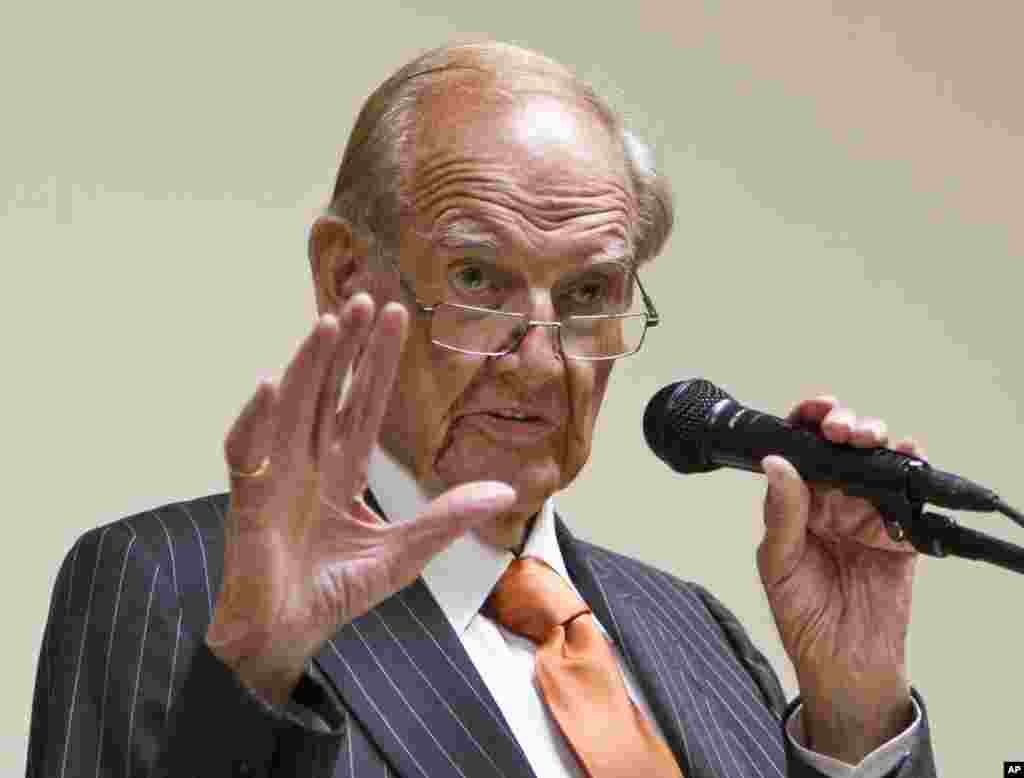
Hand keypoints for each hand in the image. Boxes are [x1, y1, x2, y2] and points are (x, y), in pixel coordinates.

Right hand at [207, 294, 515, 705]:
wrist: (287, 636)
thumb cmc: (336, 592)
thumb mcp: (403, 553)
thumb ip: (447, 518)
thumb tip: (507, 490)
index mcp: (343, 469)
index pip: (365, 403)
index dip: (381, 362)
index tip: (400, 318)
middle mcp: (309, 461)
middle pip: (329, 391)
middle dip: (347, 346)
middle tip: (367, 298)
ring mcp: (278, 475)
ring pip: (292, 406)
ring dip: (309, 364)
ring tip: (330, 323)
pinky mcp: (249, 498)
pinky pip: (246, 451)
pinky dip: (255, 420)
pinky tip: (270, 387)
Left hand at [757, 396, 920, 762]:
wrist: (845, 667)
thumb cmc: (803, 619)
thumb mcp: (779, 565)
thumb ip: (782, 514)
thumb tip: (777, 465)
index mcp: (797, 505)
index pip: (801, 451)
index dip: (807, 423)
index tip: (814, 410)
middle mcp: (833, 503)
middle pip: (841, 448)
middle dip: (845, 426)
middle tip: (843, 429)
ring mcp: (868, 515)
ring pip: (876, 463)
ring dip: (877, 442)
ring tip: (870, 439)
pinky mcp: (902, 534)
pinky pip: (910, 496)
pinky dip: (912, 472)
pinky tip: (907, 457)